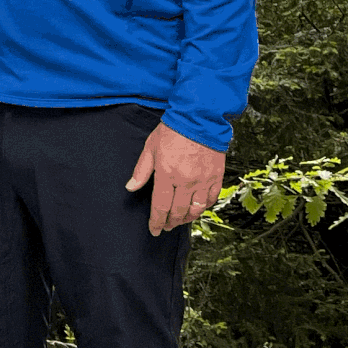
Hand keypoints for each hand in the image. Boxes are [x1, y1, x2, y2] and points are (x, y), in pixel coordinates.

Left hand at [124, 121, 225, 236]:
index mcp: (167, 174)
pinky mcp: (216, 176)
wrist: (200, 117)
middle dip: (170, 222)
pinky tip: (197, 208)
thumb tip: (131, 187)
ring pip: (195, 209)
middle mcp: (186, 181)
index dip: (156, 222)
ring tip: (180, 220)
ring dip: (186, 218)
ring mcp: (203, 180)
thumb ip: (141, 170)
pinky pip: (210, 199)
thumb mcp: (151, 147)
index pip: (160, 207)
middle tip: (166, 226)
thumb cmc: (173, 130)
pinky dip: (203, 207)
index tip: (154, 230)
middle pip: (178, 212)